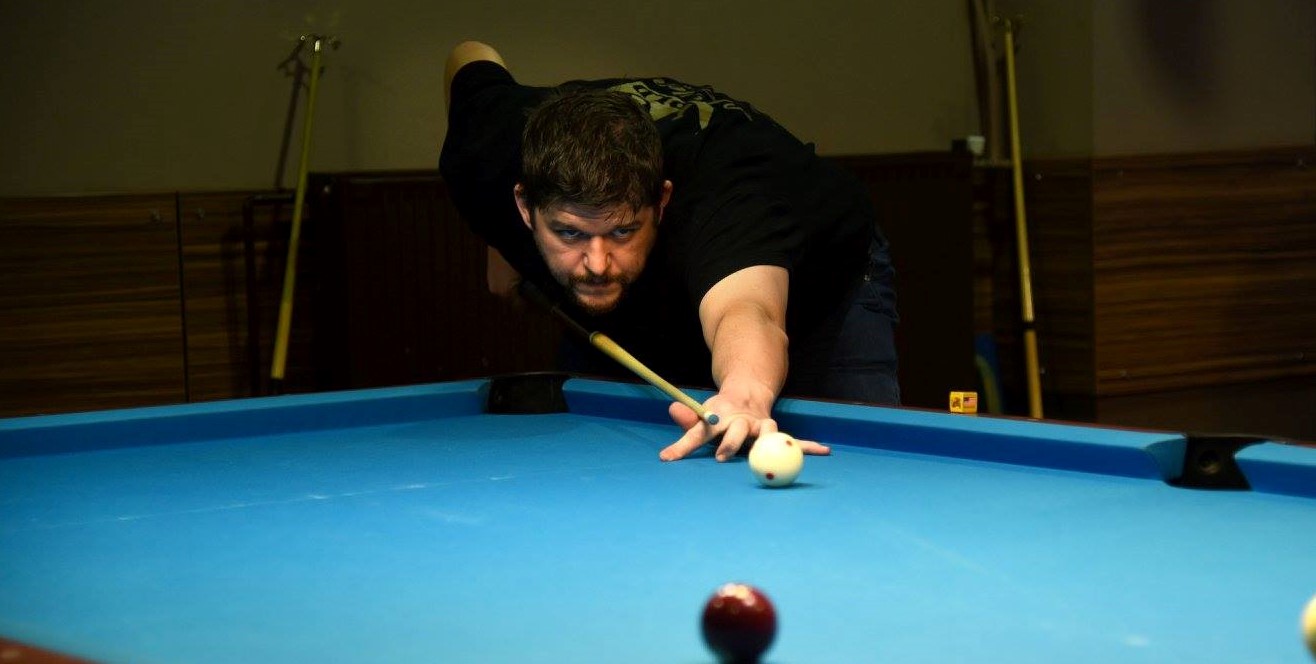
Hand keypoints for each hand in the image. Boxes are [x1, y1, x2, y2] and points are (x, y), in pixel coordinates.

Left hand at [658, 399, 830, 461]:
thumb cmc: (720, 414)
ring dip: (770, 442)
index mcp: (717, 419)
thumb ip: (688, 420)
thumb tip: (671, 410)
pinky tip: (823, 451)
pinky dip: (808, 446)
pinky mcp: (775, 432)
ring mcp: (760, 427)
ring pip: (767, 434)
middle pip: (736, 432)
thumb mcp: (702, 416)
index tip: (667, 458)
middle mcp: (740, 422)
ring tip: (779, 451)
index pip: (698, 433)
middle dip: (730, 443)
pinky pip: (794, 441)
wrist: (748, 394)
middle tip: (723, 456)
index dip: (682, 446)